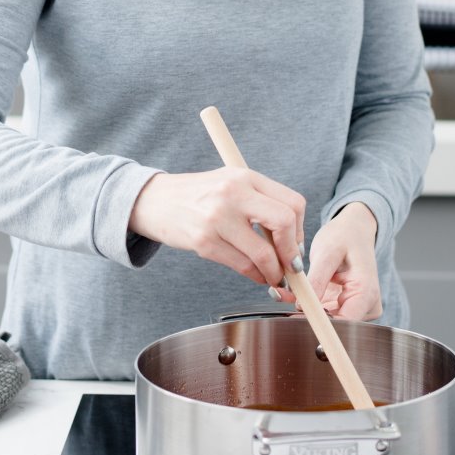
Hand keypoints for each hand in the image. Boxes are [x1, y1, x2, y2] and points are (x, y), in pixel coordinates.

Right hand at [128, 168, 304, 287]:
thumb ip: (261, 203)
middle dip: (292, 252)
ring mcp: (217, 218)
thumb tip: (293, 241)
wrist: (154, 200)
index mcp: (245, 177)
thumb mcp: (231, 183)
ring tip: (273, 276)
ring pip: (263, 254)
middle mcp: (233, 194)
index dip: (300, 230)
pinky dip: (255, 276)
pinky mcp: (204, 242)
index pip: (293, 203)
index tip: (296, 244)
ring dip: (274, 272)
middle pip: (284, 223)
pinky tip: (255, 275)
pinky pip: (242, 266)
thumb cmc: (198, 194)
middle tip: (291, 265)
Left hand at [301, 202, 380, 319]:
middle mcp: (367, 306)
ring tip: (295, 291)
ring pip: (329, 322)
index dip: (319, 322)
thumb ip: (316, 280)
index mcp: (366, 292)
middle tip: (289, 297)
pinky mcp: (348, 308)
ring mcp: (359, 309)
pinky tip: (302, 294)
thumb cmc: (345, 237)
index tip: (296, 313)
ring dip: (310, 311)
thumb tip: (303, 306)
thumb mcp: (327, 252)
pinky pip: (328, 315)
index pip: (344, 323)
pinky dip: (313, 307)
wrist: (354, 231)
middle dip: (310, 315)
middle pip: (336, 325)